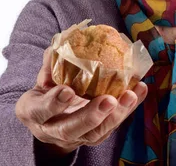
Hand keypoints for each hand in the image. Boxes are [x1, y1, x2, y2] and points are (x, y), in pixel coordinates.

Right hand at [15, 47, 147, 154]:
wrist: (51, 120)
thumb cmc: (46, 91)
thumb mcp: (42, 77)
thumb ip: (51, 61)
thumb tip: (65, 39)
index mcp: (35, 113)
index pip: (41, 111)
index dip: (54, 102)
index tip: (67, 90)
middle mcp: (54, 130)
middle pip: (71, 129)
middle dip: (91, 116)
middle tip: (109, 101)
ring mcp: (76, 136)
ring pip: (96, 133)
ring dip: (116, 115)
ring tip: (130, 96)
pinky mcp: (95, 135)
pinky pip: (113, 125)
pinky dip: (128, 109)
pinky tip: (140, 91)